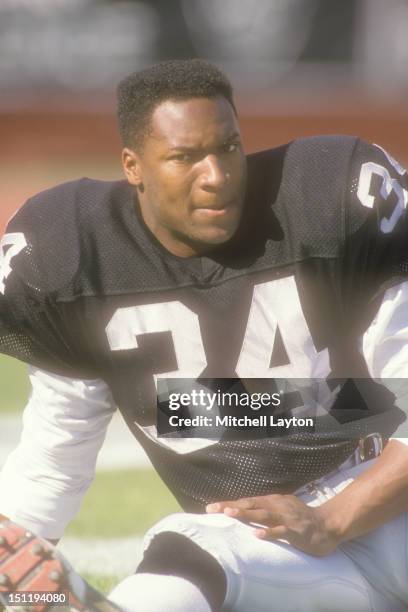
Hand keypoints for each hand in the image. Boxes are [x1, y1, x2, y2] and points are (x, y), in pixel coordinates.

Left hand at [206, 494, 338, 555]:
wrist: (327, 524)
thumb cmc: (301, 518)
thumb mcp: (281, 508)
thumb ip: (265, 508)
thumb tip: (245, 509)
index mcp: (272, 501)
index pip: (247, 501)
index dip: (229, 503)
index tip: (211, 507)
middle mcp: (277, 506)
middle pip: (251, 504)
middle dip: (231, 506)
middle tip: (213, 508)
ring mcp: (286, 517)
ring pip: (263, 515)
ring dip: (246, 514)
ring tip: (230, 513)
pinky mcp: (296, 531)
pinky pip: (281, 531)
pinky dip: (269, 532)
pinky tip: (258, 535)